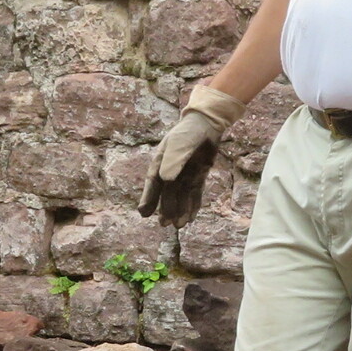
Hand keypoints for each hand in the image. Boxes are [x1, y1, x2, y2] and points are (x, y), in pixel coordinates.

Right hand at [138, 84, 244, 225]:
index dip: (148, 198)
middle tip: (165, 224)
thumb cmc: (189, 132)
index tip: (143, 213)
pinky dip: (192, 206)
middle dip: (166, 209)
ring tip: (179, 226)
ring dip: (179, 210)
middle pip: (168, 193)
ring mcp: (184, 174)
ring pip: (181, 196)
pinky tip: (190, 218)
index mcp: (161, 162)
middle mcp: (171, 170)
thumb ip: (174, 160)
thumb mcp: (181, 144)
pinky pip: (194, 194)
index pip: (153, 183)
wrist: (207, 124)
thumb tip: (166, 180)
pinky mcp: (197, 176)